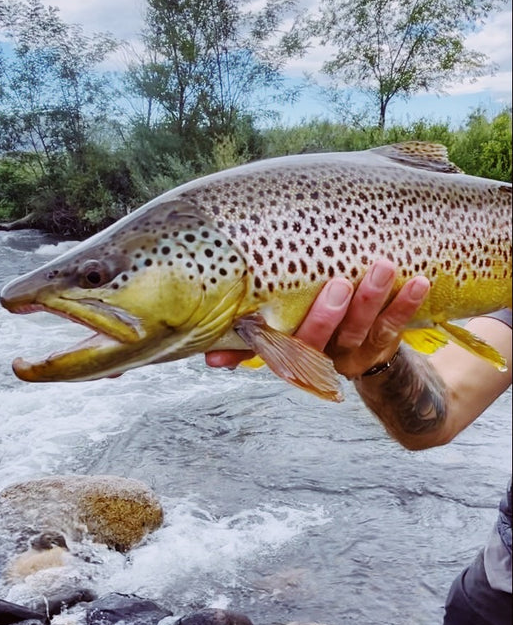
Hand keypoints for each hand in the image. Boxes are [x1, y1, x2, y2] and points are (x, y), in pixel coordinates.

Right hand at [205, 259, 429, 376]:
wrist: (370, 356)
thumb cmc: (316, 318)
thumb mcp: (284, 323)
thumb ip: (251, 327)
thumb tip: (208, 349)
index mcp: (286, 346)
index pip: (263, 349)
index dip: (242, 352)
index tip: (221, 353)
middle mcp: (316, 354)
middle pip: (315, 341)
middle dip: (325, 316)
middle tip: (339, 285)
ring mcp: (350, 352)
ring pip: (358, 330)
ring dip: (371, 300)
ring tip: (383, 267)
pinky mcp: (380, 348)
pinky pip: (393, 326)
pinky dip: (405, 304)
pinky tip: (416, 282)